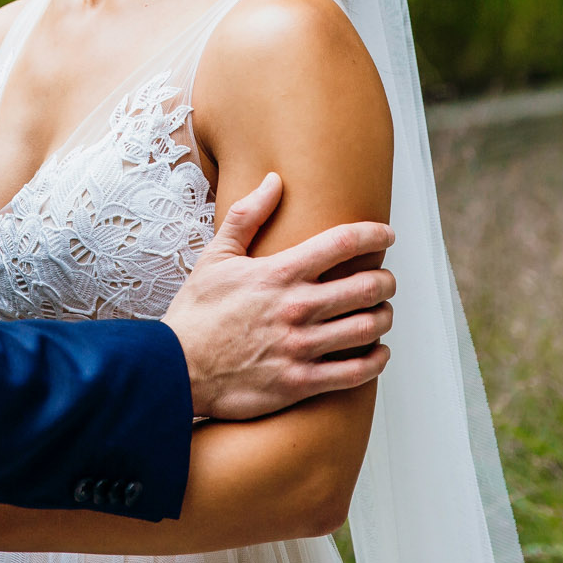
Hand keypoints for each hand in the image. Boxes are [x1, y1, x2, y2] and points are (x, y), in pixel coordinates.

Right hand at [162, 171, 395, 420]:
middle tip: (385, 280)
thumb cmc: (196, 311)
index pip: (343, 243)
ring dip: (383, 318)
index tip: (387, 235)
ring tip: (382, 314)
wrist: (175, 369)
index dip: (374, 235)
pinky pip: (356, 372)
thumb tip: (274, 180)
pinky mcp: (299, 383)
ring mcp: (300, 347)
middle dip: (386, 281)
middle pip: (367, 287)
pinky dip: (375, 360)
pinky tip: (376, 353)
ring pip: (367, 328)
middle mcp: (296, 308)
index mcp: (280, 273)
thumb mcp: (216, 256)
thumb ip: (248, 215)